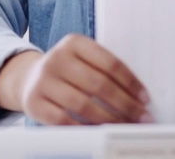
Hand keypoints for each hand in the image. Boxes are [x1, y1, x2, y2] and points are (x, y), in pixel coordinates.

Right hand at [0, 34, 150, 124]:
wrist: (29, 78)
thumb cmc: (67, 71)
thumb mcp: (82, 59)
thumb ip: (105, 69)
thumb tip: (138, 96)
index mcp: (74, 42)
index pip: (110, 63)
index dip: (131, 82)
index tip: (145, 98)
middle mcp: (57, 58)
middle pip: (99, 84)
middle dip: (125, 104)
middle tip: (141, 116)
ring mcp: (44, 80)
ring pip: (83, 104)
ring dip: (109, 119)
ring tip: (125, 126)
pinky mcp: (35, 102)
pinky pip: (64, 120)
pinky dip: (84, 127)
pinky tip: (99, 131)